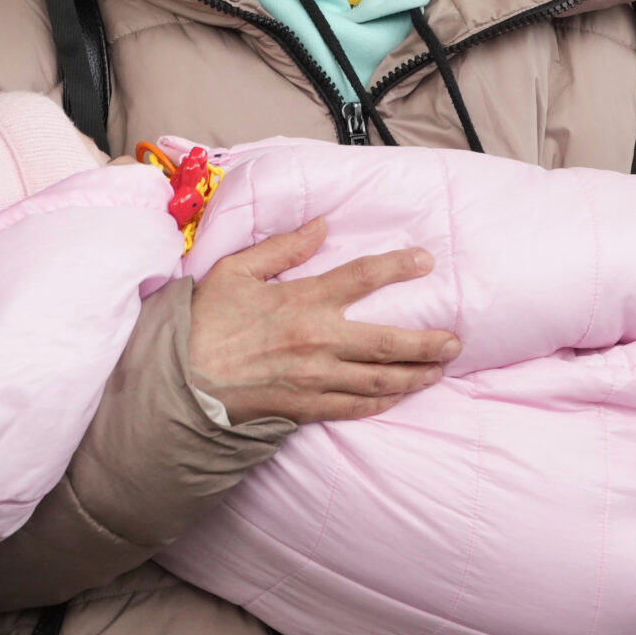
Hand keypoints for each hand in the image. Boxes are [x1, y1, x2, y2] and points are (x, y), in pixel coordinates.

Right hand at [185, 217, 459, 424]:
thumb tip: (321, 225)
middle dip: (428, 342)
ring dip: (415, 375)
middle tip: (455, 340)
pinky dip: (382, 403)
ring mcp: (315, 379)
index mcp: (302, 301)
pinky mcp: (306, 407)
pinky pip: (354, 408)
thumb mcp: (236, 270)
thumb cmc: (204, 322)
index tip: (426, 261)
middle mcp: (318, 342)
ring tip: (439, 369)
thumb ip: (283, 247)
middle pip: (388, 342)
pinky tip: (399, 396)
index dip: (398, 267)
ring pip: (380, 380)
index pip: (362, 278)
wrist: (180, 380)